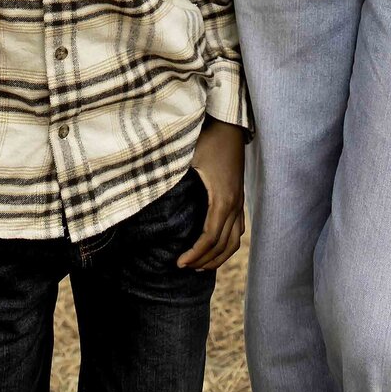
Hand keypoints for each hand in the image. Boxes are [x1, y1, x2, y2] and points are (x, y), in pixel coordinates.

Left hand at [177, 117, 244, 270]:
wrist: (230, 124)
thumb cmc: (208, 139)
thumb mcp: (189, 158)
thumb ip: (174, 178)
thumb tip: (150, 191)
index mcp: (222, 199)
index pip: (210, 238)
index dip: (195, 254)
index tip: (179, 263)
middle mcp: (235, 205)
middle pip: (223, 245)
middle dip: (204, 260)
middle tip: (184, 266)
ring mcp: (240, 202)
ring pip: (235, 241)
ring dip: (218, 257)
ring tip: (200, 265)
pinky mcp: (240, 197)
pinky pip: (239, 229)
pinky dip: (228, 244)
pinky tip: (216, 247)